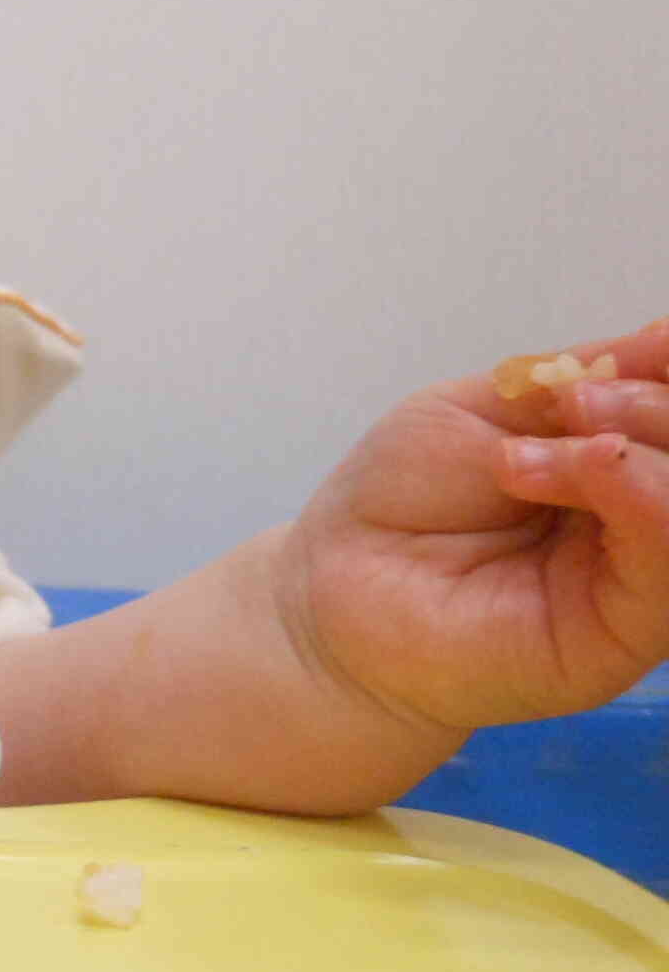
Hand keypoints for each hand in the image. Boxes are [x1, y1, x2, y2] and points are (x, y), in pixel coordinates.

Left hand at [287, 316, 668, 733]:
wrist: (335, 582)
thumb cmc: (404, 497)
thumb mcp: (488, 409)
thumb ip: (577, 381)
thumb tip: (663, 336)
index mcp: (622, 462)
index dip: (665, 376)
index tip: (641, 351)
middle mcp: (646, 522)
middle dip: (653, 408)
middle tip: (577, 398)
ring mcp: (640, 581)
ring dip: (633, 449)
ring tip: (531, 447)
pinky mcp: (622, 635)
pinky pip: (664, 566)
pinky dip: (637, 498)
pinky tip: (567, 470)